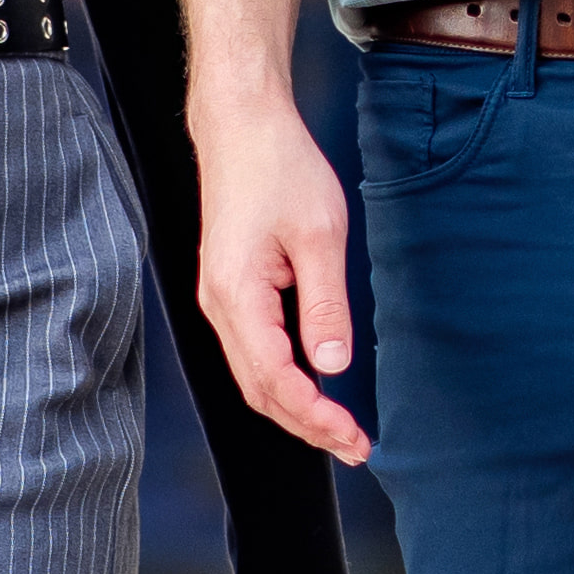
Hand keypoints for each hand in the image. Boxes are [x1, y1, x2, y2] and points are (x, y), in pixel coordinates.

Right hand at [199, 94, 378, 468]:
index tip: (354, 436)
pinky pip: (253, 351)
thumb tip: (332, 364)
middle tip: (356, 448)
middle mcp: (218, 305)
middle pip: (259, 390)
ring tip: (338, 431)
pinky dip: (283, 380)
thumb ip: (325, 303)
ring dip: (295, 408)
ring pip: (254, 375)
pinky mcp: (230, 289)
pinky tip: (312, 388)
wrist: (241, 125)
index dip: (315, 416)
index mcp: (236, 296)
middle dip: (307, 426)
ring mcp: (220, 298)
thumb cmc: (279, 167)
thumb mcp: (319, 235)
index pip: (275, 379)